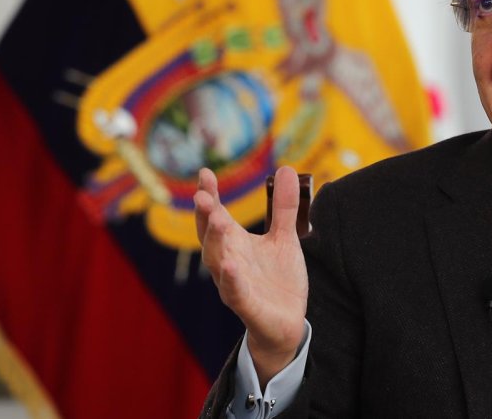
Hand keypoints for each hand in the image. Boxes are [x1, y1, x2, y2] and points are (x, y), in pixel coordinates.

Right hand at [195, 166, 307, 384]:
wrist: (287, 323)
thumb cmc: (278, 279)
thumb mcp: (285, 238)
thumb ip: (284, 207)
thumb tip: (284, 169)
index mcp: (235, 244)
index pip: (216, 216)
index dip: (210, 196)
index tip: (205, 173)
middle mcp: (228, 262)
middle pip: (211, 238)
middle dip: (207, 217)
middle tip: (204, 196)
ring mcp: (234, 285)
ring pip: (219, 263)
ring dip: (216, 243)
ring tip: (218, 221)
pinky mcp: (247, 306)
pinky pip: (236, 293)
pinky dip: (232, 280)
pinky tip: (231, 266)